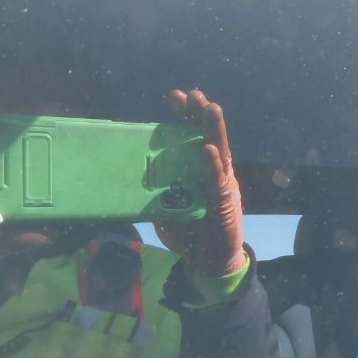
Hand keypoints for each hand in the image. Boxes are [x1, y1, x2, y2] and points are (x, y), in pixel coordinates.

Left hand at [154, 89, 245, 275]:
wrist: (210, 264)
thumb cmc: (190, 237)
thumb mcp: (166, 212)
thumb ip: (156, 196)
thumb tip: (133, 184)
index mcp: (199, 173)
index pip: (193, 139)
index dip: (186, 118)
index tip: (177, 97)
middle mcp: (213, 174)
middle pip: (208, 138)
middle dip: (200, 115)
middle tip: (193, 93)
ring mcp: (221, 186)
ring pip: (219, 152)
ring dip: (214, 130)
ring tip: (209, 108)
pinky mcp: (224, 202)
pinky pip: (218, 180)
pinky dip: (212, 164)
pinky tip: (208, 149)